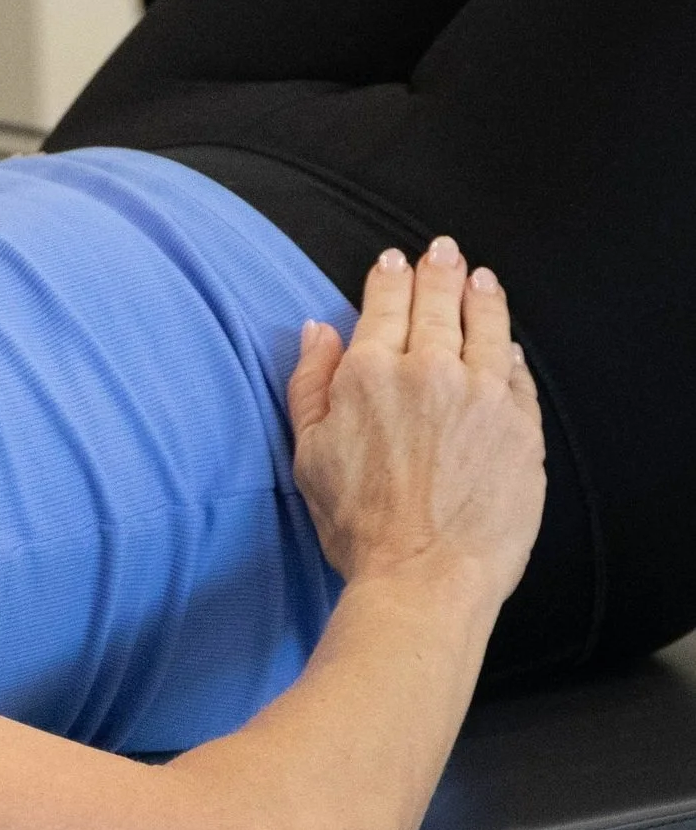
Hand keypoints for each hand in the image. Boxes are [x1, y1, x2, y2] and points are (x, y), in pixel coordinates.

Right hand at [288, 238, 544, 604]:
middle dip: (440, 270)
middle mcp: (430, 370)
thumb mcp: (307, 455)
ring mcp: (483, 394)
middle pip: (439, 300)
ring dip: (483, 296)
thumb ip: (311, 384)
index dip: (390, 277)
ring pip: (487, 325)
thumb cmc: (359, 529)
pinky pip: (519, 373)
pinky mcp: (521, 425)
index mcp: (369, 373)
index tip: (394, 263)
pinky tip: (508, 345)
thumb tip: (317, 332)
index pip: (385, 303)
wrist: (424, 577)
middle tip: (443, 252)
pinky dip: (511, 351)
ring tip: (482, 279)